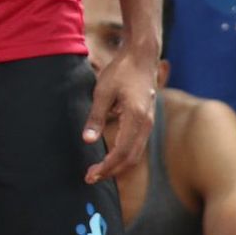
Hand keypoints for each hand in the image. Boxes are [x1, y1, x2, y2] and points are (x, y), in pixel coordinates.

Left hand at [83, 47, 157, 183]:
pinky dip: (124, 156)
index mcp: (135, 118)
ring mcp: (148, 123)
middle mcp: (145, 124)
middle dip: (111, 171)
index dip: (107, 167)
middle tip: (91, 178)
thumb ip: (95, 117)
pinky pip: (137, 145)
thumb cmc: (122, 71)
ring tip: (98, 171)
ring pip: (135, 154)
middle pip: (131, 158)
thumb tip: (87, 140)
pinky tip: (110, 157)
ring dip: (117, 165)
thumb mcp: (103, 91)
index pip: (121, 152)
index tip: (91, 175)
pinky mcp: (146, 120)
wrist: (142, 56)